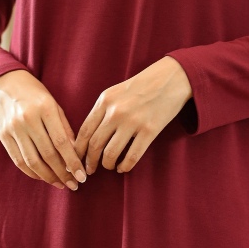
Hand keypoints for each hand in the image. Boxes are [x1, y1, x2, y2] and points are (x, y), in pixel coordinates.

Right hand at [0, 70, 87, 190]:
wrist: (5, 82)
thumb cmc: (36, 94)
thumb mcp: (55, 105)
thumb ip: (65, 128)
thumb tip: (76, 154)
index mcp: (45, 109)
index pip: (61, 142)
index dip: (72, 162)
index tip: (82, 176)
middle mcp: (28, 119)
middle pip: (47, 155)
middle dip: (62, 173)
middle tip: (74, 184)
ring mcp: (13, 128)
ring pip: (32, 161)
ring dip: (48, 177)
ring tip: (60, 184)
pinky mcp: (3, 135)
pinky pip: (18, 160)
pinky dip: (31, 172)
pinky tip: (43, 177)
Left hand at [74, 57, 192, 174]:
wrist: (172, 77)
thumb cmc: (143, 85)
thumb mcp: (116, 91)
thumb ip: (103, 110)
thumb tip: (90, 136)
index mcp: (105, 101)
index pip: (84, 131)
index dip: (78, 149)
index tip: (77, 159)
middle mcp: (116, 112)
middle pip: (95, 144)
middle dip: (90, 161)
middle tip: (90, 170)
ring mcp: (133, 121)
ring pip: (110, 153)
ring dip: (107, 165)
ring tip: (109, 166)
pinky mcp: (149, 130)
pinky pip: (132, 156)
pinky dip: (125, 166)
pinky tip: (123, 168)